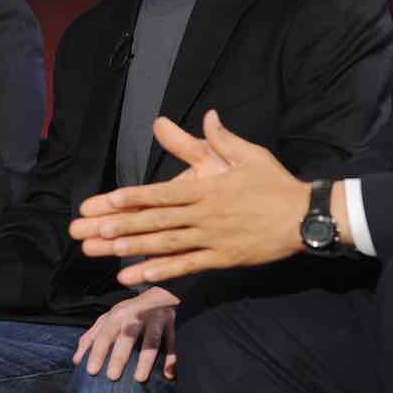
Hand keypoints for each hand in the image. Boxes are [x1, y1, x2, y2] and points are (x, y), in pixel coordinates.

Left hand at [69, 111, 315, 285]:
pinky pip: (186, 266)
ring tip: (102, 251)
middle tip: (87, 231)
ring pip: (165, 244)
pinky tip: (134, 276)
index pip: (161, 193)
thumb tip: (208, 116)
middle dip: (119, 226)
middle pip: (155, 220)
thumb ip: (222, 139)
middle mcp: (204, 215)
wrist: (304, 217)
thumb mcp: (249, 155)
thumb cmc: (275, 184)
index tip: (105, 201)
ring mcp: (211, 239)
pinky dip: (160, 272)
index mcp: (207, 189)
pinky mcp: (222, 259)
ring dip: (132, 248)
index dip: (131, 198)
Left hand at [74, 286, 179, 382]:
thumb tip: (76, 360)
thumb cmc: (130, 312)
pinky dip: (173, 358)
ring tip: (139, 379)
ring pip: (151, 340)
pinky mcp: (174, 321)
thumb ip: (92, 338)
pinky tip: (169, 375)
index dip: (97, 352)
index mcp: (118, 315)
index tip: (91, 371)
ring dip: (145, 359)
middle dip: (119, 356)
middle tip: (112, 377)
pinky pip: (174, 341)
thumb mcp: (109, 318)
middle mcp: (137, 314)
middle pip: (127, 337)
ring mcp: (156, 318)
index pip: (105, 335)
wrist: (161, 289)